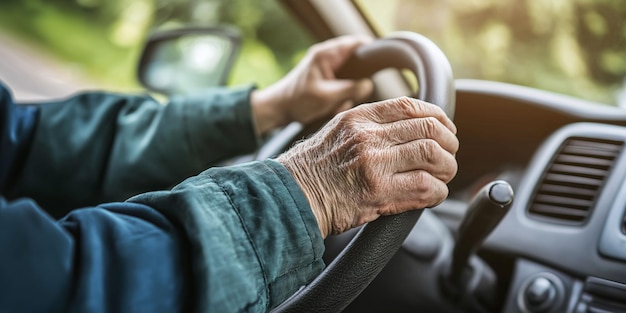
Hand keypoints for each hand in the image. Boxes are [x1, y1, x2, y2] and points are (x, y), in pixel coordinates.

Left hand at [251, 36, 373, 134]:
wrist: (277, 109)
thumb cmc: (297, 101)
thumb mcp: (327, 96)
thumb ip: (351, 89)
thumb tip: (369, 85)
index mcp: (326, 54)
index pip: (356, 43)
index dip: (370, 52)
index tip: (378, 68)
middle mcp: (326, 57)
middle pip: (356, 64)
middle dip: (356, 83)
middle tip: (350, 95)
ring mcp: (325, 68)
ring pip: (350, 79)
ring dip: (346, 94)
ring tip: (335, 105)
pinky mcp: (324, 80)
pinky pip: (341, 87)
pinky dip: (339, 99)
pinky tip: (330, 107)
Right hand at [277, 97, 457, 237]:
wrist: (292, 196)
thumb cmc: (314, 168)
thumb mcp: (339, 130)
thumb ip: (371, 124)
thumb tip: (410, 125)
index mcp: (359, 117)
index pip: (410, 105)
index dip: (437, 116)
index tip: (445, 128)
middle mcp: (368, 137)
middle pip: (429, 129)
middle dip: (448, 143)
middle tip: (448, 155)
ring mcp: (374, 164)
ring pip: (434, 156)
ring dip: (446, 168)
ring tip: (441, 176)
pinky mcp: (379, 193)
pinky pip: (425, 187)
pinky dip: (436, 192)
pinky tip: (431, 194)